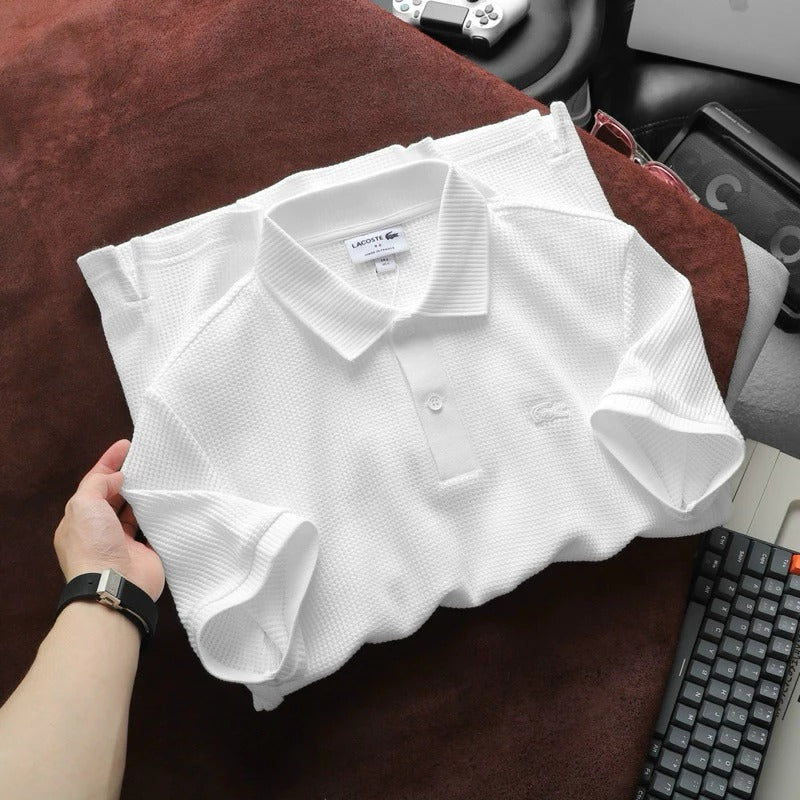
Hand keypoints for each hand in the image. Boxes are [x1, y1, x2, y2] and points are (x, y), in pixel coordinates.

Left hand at [54, 439, 164, 601]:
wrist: (115, 585)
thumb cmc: (93, 545)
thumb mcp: (84, 505)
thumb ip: (98, 484)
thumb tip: (117, 478)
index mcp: (80, 520)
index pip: (94, 484)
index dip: (108, 463)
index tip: (126, 445)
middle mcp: (100, 530)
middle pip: (115, 496)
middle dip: (128, 478)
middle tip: (147, 458)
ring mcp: (123, 542)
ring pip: (136, 510)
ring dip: (145, 494)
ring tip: (161, 474)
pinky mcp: (146, 551)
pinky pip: (154, 526)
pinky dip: (160, 514)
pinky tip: (170, 498)